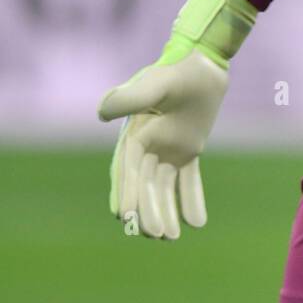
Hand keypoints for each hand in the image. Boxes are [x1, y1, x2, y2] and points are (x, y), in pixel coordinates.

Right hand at [98, 51, 228, 239]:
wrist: (201, 64)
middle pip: (145, 185)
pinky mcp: (188, 150)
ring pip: (164, 187)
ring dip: (167, 211)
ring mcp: (167, 150)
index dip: (126, 192)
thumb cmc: (174, 72)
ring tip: (171, 238)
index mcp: (133, 134)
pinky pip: (188, 180)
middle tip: (156, 235)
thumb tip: (101, 114)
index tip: (125, 216)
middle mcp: (147, 146)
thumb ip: (129, 98)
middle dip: (148, 210)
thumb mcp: (153, 85)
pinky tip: (197, 221)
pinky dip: (191, 199)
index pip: (128, 170)